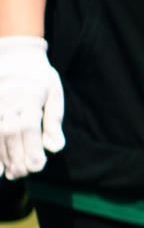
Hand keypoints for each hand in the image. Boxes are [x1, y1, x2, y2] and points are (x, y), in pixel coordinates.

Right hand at [0, 36, 64, 179]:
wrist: (13, 53)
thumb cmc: (38, 76)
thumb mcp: (53, 93)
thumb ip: (53, 121)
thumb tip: (54, 148)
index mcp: (29, 100)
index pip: (29, 131)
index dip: (32, 151)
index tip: (37, 166)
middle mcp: (7, 104)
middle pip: (10, 137)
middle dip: (17, 159)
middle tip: (23, 175)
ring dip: (3, 158)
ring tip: (11, 174)